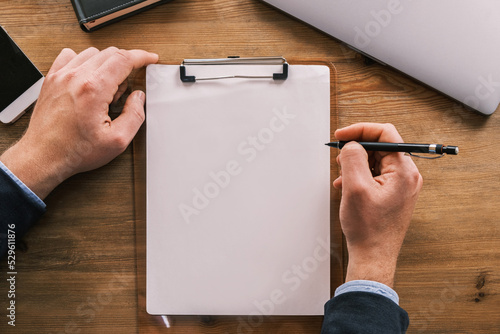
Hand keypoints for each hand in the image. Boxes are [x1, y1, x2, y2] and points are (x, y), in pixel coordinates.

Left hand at [0, 47, 158, 198]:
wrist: (43, 156)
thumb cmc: (75, 151)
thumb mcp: (117, 140)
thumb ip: (134, 116)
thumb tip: (138, 98)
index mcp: (95, 89)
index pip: (124, 59)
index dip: (142, 56)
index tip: (150, 58)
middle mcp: (76, 77)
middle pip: (110, 53)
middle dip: (126, 64)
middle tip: (128, 87)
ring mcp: (61, 76)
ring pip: (92, 53)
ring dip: (106, 64)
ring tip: (108, 88)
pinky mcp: (51, 79)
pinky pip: (70, 56)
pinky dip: (84, 61)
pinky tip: (88, 78)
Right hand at [333, 123, 422, 286]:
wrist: (373, 256)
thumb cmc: (368, 228)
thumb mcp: (355, 187)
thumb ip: (353, 158)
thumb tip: (352, 144)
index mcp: (404, 171)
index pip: (385, 134)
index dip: (360, 130)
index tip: (342, 136)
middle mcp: (407, 175)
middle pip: (380, 146)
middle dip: (356, 149)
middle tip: (339, 159)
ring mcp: (401, 185)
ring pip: (376, 160)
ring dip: (356, 164)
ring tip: (342, 177)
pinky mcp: (393, 194)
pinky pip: (376, 174)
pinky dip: (359, 175)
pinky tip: (346, 186)